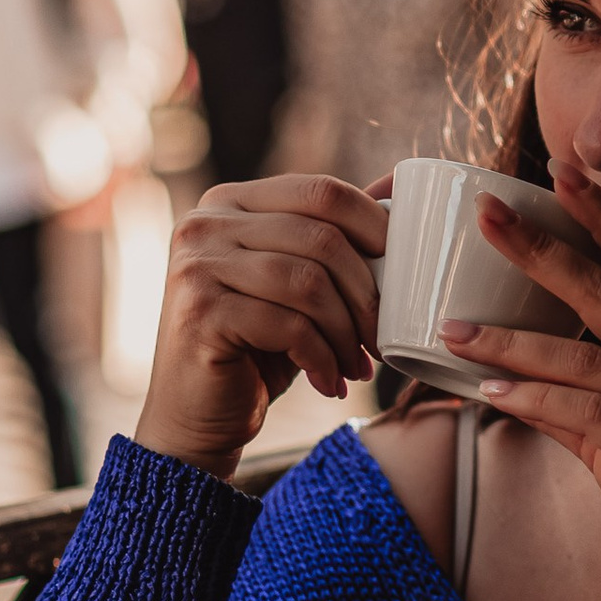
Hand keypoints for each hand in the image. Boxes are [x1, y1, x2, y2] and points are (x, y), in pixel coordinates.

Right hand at [135, 175, 386, 478]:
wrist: (196, 415)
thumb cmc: (256, 346)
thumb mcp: (297, 284)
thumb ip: (333, 235)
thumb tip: (398, 185)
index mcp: (231, 201)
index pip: (320, 191)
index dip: (374, 226)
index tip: (404, 270)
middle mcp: (205, 223)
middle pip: (321, 237)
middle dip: (365, 293)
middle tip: (381, 337)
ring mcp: (196, 266)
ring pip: (307, 282)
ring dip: (346, 332)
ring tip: (356, 364)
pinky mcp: (200, 313)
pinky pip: (288, 325)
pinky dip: (322, 357)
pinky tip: (329, 381)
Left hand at [444, 169, 600, 600]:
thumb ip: (577, 399)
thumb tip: (504, 377)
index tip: (559, 171)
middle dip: (546, 249)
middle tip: (488, 214)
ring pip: (590, 357)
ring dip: (514, 341)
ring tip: (453, 326)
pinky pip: (592, 419)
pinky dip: (537, 403)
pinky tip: (490, 396)